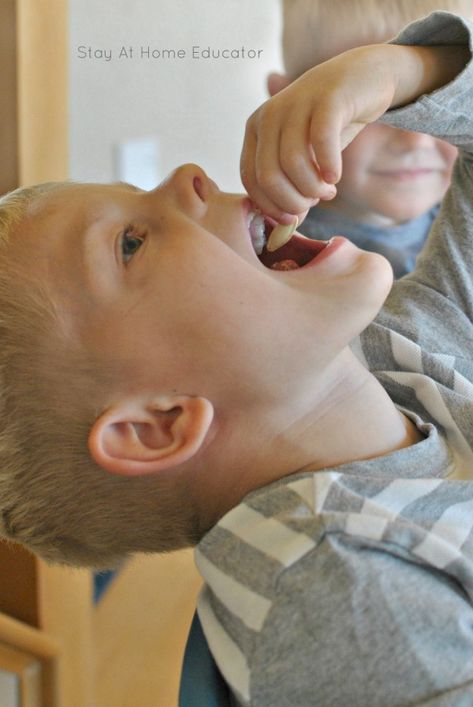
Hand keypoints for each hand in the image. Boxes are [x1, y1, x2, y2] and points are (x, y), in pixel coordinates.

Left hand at [240, 43, 466, 222]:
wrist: (363, 77)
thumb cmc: (330, 126)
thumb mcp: (306, 158)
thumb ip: (293, 188)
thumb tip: (287, 227)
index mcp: (256, 130)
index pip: (250, 180)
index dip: (271, 206)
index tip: (295, 216)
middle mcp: (269, 115)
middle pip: (268, 176)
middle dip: (293, 201)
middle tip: (315, 201)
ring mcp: (295, 103)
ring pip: (292, 163)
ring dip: (312, 188)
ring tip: (328, 190)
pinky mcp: (326, 98)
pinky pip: (320, 141)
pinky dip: (328, 167)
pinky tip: (336, 177)